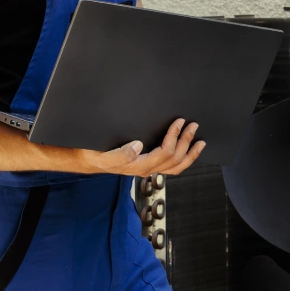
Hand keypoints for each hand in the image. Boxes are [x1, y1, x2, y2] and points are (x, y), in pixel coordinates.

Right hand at [81, 118, 204, 175]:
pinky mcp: (149, 164)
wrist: (89, 159)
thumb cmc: (96, 155)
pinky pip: (171, 166)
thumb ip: (120, 154)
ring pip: (176, 166)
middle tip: (193, 125)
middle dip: (186, 142)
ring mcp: (149, 167)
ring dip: (190, 153)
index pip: (164, 152)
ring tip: (200, 142)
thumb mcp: (104, 155)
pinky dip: (184, 159)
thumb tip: (138, 146)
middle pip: (175, 159)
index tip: (178, 122)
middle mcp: (147, 168)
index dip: (174, 137)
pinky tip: (188, 150)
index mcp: (139, 166)